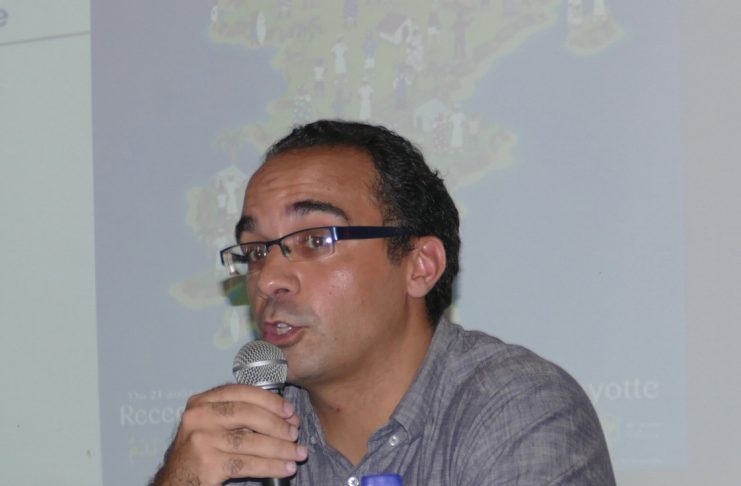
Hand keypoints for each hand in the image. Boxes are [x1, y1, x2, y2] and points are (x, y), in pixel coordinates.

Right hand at [151, 384, 306, 485]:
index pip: (241, 392)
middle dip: (277, 424)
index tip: (289, 410)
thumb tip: (286, 417)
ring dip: (280, 448)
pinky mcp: (207, 463)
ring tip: (298, 453)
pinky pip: (248, 463)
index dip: (269, 400)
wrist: (176, 482)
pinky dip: (271, 466)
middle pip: (247, 414)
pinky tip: (286, 468)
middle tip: (295, 433)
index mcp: (201, 402)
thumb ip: (241, 418)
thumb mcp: (214, 426)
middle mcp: (198, 417)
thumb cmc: (201, 453)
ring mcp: (201, 440)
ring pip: (251, 440)